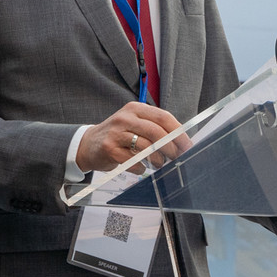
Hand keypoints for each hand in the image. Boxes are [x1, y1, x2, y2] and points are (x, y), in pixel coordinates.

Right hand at [77, 102, 192, 173]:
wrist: (89, 144)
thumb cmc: (118, 135)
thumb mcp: (135, 123)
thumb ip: (155, 128)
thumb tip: (180, 141)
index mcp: (135, 108)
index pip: (163, 117)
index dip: (179, 132)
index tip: (187, 145)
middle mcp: (125, 118)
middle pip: (157, 132)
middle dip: (171, 148)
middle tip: (176, 157)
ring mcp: (116, 133)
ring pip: (146, 147)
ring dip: (158, 160)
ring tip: (159, 164)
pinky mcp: (109, 149)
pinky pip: (133, 161)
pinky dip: (142, 168)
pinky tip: (141, 168)